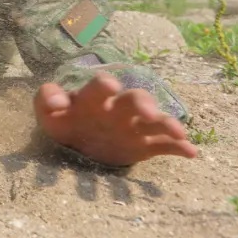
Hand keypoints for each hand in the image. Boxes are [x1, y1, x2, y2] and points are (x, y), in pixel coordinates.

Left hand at [33, 72, 197, 167]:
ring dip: (167, 124)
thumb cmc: (63, 120)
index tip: (109, 86)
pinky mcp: (144, 145)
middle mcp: (118, 108)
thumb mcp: (47, 111)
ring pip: (155, 121)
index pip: (100, 86)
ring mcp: (134, 126)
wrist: (75, 142)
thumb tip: (58, 102)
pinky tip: (190, 152)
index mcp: (94, 98)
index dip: (104, 85)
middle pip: (135, 100)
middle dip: (143, 104)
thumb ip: (47, 99)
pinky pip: (164, 145)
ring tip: (178, 132)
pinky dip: (178, 147)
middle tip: (148, 113)